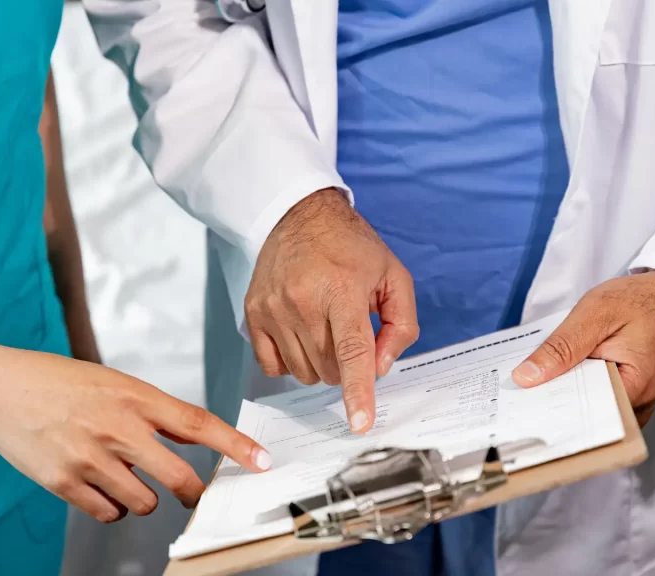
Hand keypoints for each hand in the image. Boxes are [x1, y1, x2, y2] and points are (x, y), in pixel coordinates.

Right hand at [0, 346, 271, 522]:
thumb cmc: (59, 382)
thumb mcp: (113, 382)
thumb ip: (150, 410)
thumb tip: (189, 436)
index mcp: (134, 396)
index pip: (198, 423)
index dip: (235, 445)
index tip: (262, 460)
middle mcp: (117, 428)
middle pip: (178, 478)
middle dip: (192, 494)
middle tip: (192, 495)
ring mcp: (90, 458)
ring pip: (143, 503)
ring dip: (142, 498)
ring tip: (120, 476)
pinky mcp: (65, 483)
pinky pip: (109, 513)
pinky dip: (111, 507)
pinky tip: (97, 485)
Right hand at [245, 188, 418, 433]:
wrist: (299, 215)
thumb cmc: (351, 246)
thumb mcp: (394, 275)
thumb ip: (400, 325)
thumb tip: (381, 368)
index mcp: (342, 289)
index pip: (351, 350)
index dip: (358, 391)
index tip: (359, 423)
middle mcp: (303, 300)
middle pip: (329, 369)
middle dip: (347, 366)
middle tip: (349, 335)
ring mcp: (273, 309)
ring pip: (303, 373)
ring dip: (321, 365)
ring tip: (325, 330)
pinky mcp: (253, 314)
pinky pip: (273, 366)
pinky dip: (292, 362)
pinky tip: (301, 336)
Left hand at [511, 271, 654, 426]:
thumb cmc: (640, 302)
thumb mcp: (594, 315)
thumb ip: (561, 347)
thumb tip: (526, 377)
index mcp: (636, 387)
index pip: (586, 415)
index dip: (551, 413)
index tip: (519, 411)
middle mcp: (639, 404)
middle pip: (586, 417)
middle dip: (551, 408)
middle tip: (515, 402)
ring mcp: (635, 402)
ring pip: (589, 409)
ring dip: (561, 398)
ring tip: (527, 392)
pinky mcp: (627, 394)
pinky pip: (596, 398)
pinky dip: (574, 389)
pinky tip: (551, 380)